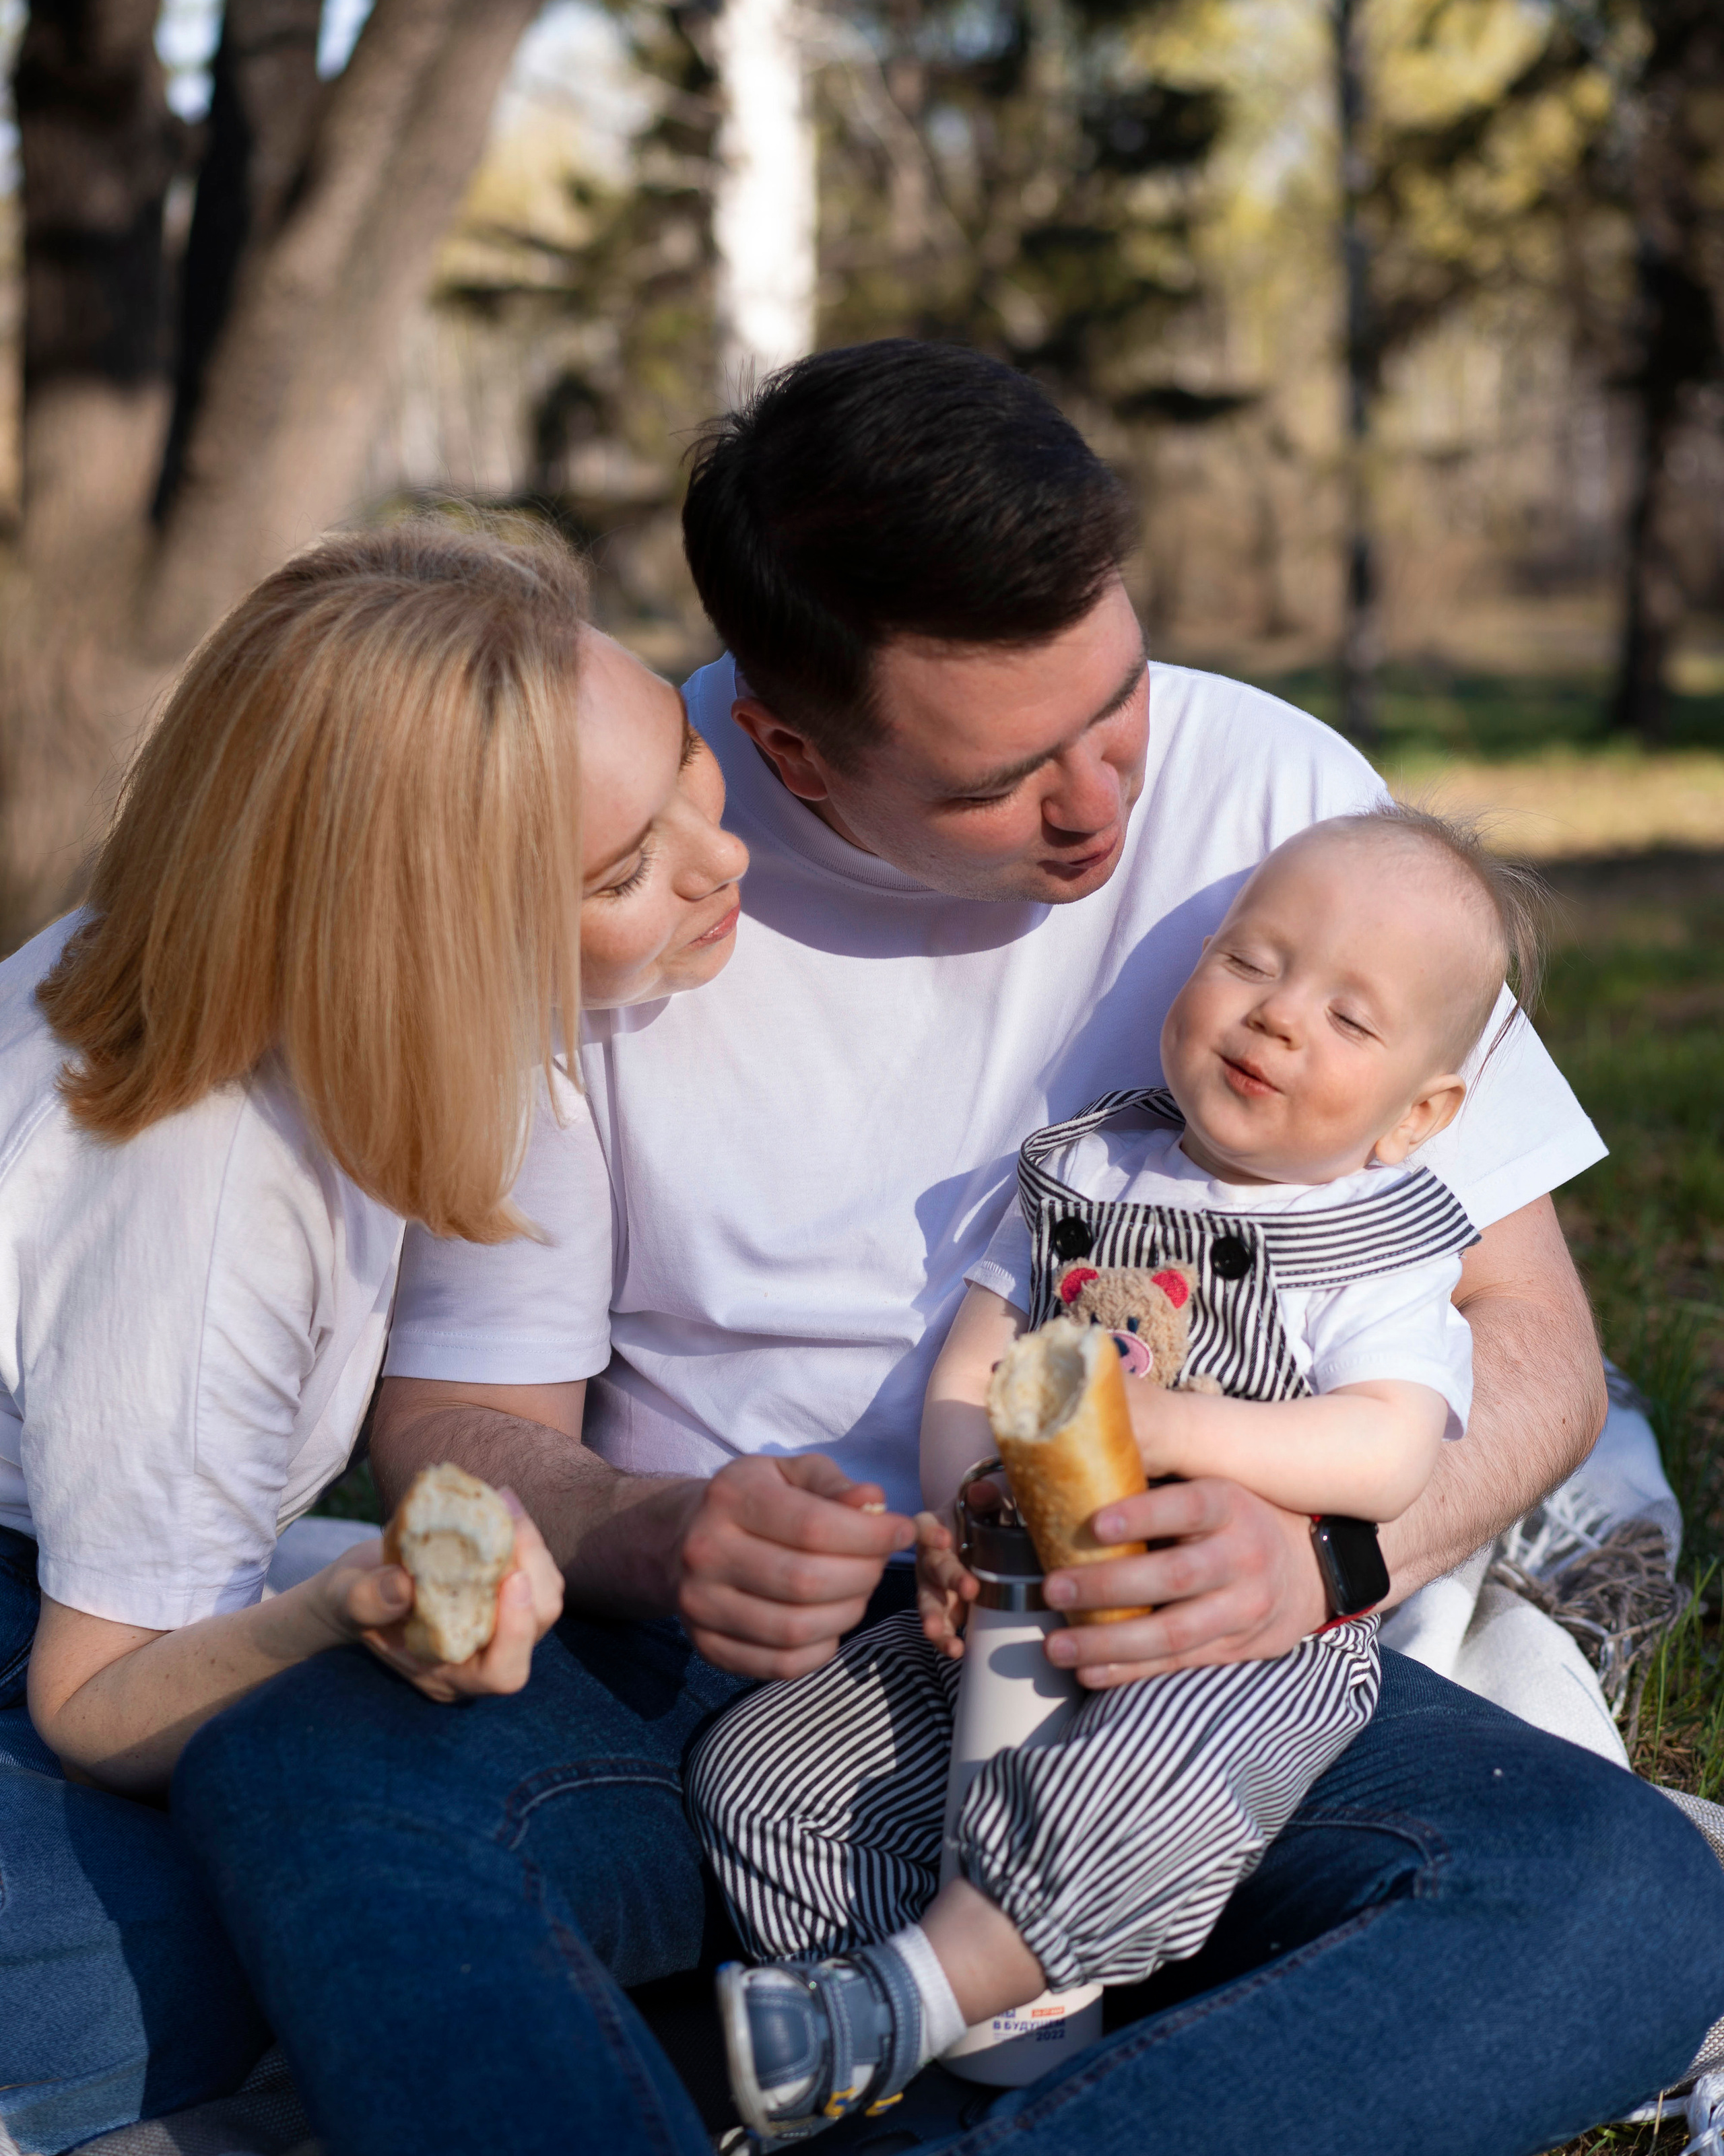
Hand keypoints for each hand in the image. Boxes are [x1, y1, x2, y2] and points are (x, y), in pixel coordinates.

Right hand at [335, 1492, 565, 1701]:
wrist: (358, 1587)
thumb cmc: (348, 1602)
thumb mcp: (345, 1600)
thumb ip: (368, 1600)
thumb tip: (404, 1587)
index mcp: (449, 1673)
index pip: (503, 1671)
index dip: (517, 1630)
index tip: (513, 1577)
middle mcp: (482, 1656)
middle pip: (538, 1624)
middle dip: (534, 1571)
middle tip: (510, 1520)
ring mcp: (497, 1624)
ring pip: (544, 1594)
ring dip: (532, 1548)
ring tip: (504, 1503)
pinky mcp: (502, 1592)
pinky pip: (532, 1569)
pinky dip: (522, 1537)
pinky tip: (501, 1503)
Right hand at [675, 1454, 914, 1681]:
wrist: (680, 1538)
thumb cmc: (754, 1499)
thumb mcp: (790, 1473)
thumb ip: (834, 1484)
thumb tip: (874, 1502)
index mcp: (730, 1498)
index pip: (814, 1526)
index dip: (871, 1535)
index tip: (903, 1531)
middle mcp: (706, 1552)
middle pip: (806, 1582)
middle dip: (863, 1576)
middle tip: (879, 1564)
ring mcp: (701, 1605)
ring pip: (794, 1629)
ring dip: (847, 1614)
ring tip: (858, 1592)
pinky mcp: (707, 1647)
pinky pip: (779, 1665)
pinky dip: (820, 1650)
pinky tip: (830, 1623)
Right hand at [914, 1511, 976, 1658]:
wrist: (974, 1541)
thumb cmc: (978, 1519)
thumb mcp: (985, 1504)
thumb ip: (985, 1497)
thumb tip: (982, 1491)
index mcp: (930, 1528)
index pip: (921, 1526)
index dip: (929, 1532)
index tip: (944, 1537)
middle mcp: (926, 1558)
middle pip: (931, 1568)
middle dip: (948, 1579)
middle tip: (969, 1589)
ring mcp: (932, 1587)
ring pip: (928, 1603)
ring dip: (934, 1619)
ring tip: (940, 1634)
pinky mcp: (943, 1610)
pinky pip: (940, 1626)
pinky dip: (945, 1640)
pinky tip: (956, 1651)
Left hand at [1040, 1478, 1328, 1688]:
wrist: (1309, 1567)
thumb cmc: (1235, 1517)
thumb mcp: (1213, 1488)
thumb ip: (1159, 1485)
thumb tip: (1078, 1466)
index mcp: (1228, 1505)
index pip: (1186, 1507)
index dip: (1142, 1516)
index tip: (1095, 1524)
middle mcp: (1242, 1556)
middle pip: (1173, 1576)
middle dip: (1107, 1586)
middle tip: (1053, 1589)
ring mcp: (1244, 1608)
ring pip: (1173, 1632)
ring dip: (1109, 1642)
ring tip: (1057, 1645)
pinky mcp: (1238, 1647)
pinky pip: (1179, 1663)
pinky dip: (1130, 1671)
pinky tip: (1089, 1671)